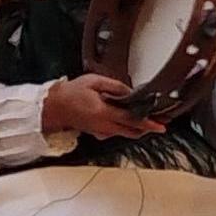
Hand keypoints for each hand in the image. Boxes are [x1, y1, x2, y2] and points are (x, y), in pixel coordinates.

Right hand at [41, 74, 167, 141]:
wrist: (54, 107)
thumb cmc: (71, 93)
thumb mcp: (94, 81)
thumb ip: (115, 86)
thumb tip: (130, 91)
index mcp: (104, 112)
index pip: (132, 120)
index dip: (148, 124)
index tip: (161, 126)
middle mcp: (104, 126)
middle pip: (133, 131)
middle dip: (148, 128)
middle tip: (161, 123)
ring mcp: (102, 132)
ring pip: (126, 133)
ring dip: (138, 128)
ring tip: (148, 119)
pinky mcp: (99, 133)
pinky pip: (117, 132)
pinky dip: (126, 127)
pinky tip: (128, 118)